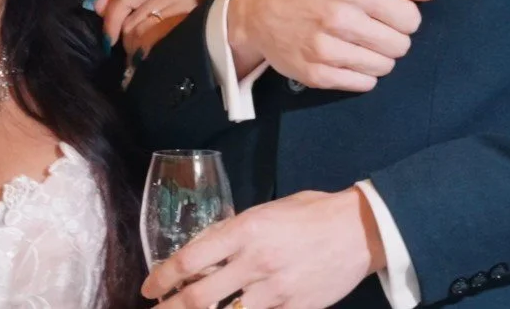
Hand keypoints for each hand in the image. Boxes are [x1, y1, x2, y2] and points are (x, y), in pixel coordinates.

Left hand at [96, 0, 199, 54]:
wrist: (239, 32)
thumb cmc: (199, 24)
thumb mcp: (164, 7)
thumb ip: (128, 4)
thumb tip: (95, 5)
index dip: (111, 20)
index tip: (108, 40)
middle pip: (130, 22)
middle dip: (131, 42)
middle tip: (147, 52)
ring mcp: (184, 10)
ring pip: (139, 38)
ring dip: (140, 54)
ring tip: (157, 57)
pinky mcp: (188, 31)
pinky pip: (151, 49)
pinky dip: (148, 61)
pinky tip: (158, 62)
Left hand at [143, 188, 384, 308]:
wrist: (360, 231)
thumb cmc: (312, 213)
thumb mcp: (266, 211)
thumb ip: (235, 232)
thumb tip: (204, 250)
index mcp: (245, 231)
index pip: (189, 260)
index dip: (162, 278)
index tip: (149, 288)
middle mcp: (255, 263)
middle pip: (198, 298)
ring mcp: (275, 291)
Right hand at [227, 0, 434, 90]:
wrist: (260, 10)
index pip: (410, 18)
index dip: (405, 18)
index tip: (389, 15)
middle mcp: (340, 19)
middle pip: (400, 46)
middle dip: (393, 39)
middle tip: (374, 32)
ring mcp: (326, 49)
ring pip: (383, 67)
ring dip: (378, 58)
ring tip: (360, 45)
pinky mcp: (316, 74)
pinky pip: (362, 85)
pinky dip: (361, 75)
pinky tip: (348, 59)